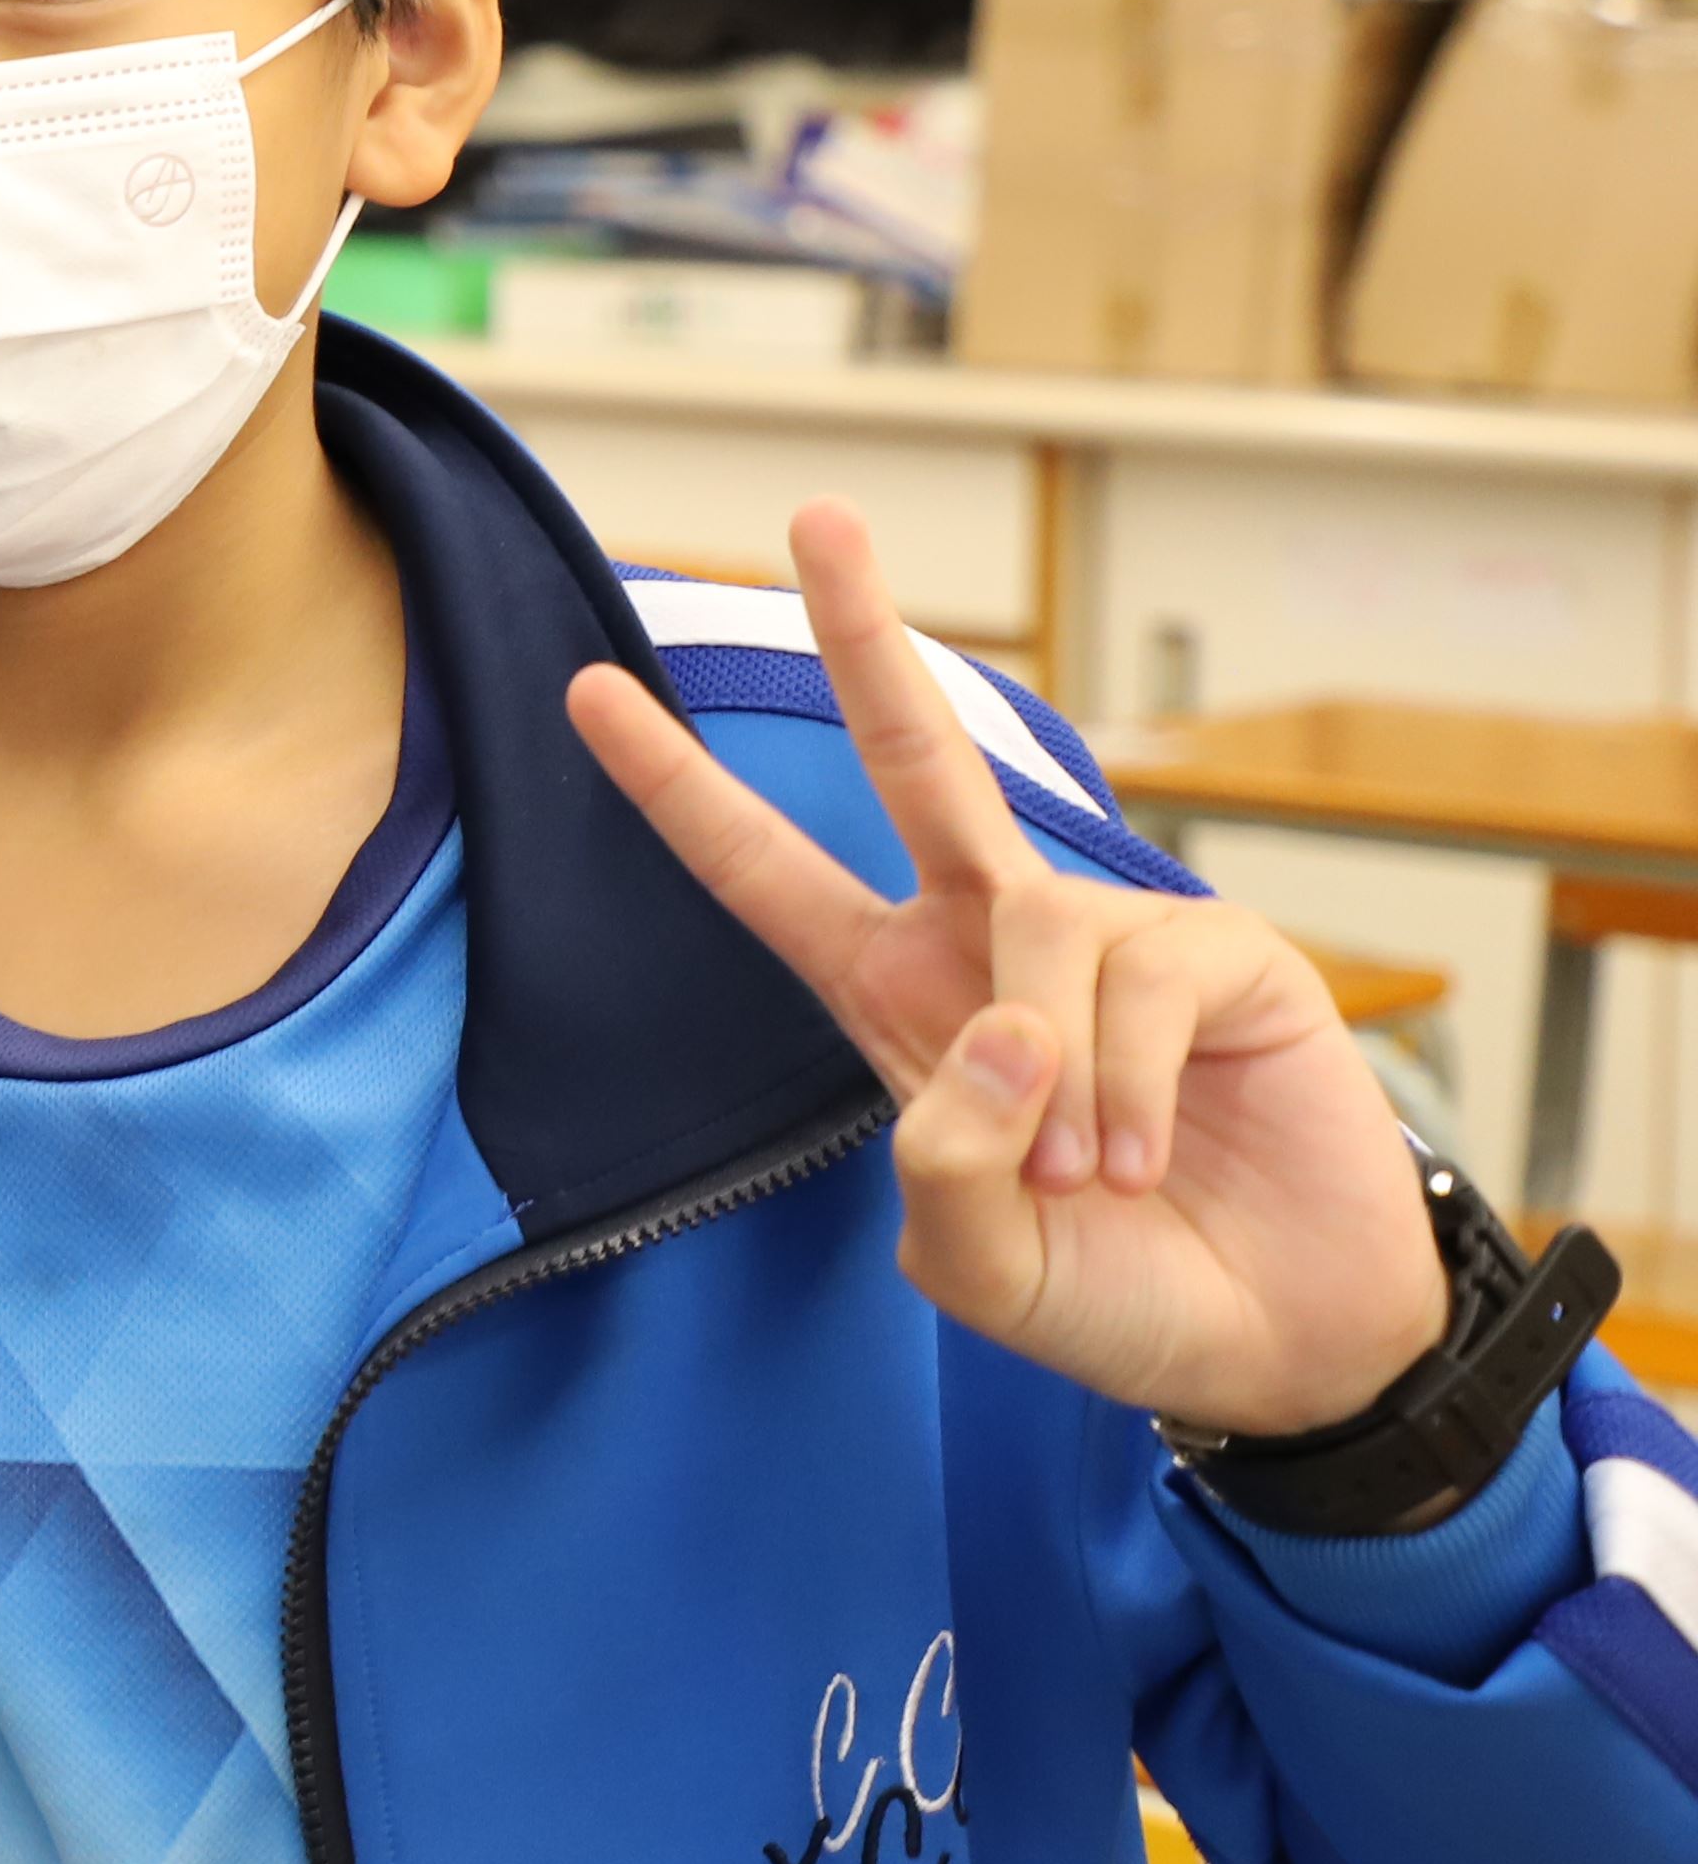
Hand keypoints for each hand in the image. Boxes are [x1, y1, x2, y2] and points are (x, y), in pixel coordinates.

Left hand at [565, 502, 1448, 1437]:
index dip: (676, 789)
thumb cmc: (1114, 1297)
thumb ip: (943, 1171)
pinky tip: (1150, 1154)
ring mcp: (1112, 939)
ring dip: (1054, 1083)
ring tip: (1091, 1179)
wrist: (1278, 1347)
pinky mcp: (1226, 957)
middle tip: (816, 516)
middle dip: (865, 633)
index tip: (585, 691)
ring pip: (1034, 930)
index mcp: (899, 998)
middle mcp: (993, 944)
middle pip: (918, 757)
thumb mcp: (977, 1266)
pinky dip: (1125, 1089)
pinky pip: (1136, 983)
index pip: (764, 874)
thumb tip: (998, 1028)